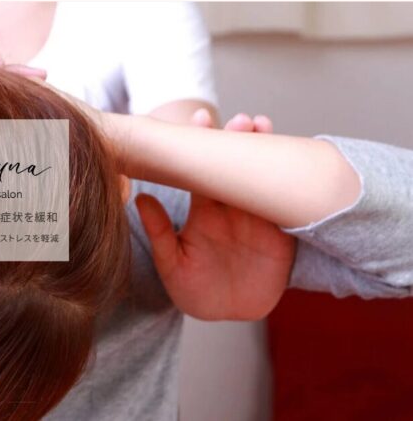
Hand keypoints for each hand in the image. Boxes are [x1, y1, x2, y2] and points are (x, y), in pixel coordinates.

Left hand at [135, 112, 295, 320]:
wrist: (228, 315)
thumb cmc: (195, 290)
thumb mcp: (173, 264)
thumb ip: (160, 233)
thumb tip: (140, 198)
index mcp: (204, 208)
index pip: (201, 169)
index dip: (200, 144)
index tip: (199, 120)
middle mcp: (232, 205)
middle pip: (236, 164)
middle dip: (239, 138)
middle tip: (241, 121)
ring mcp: (259, 215)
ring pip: (263, 175)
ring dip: (267, 150)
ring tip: (265, 129)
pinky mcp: (283, 231)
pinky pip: (289, 203)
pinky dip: (293, 182)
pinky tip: (296, 162)